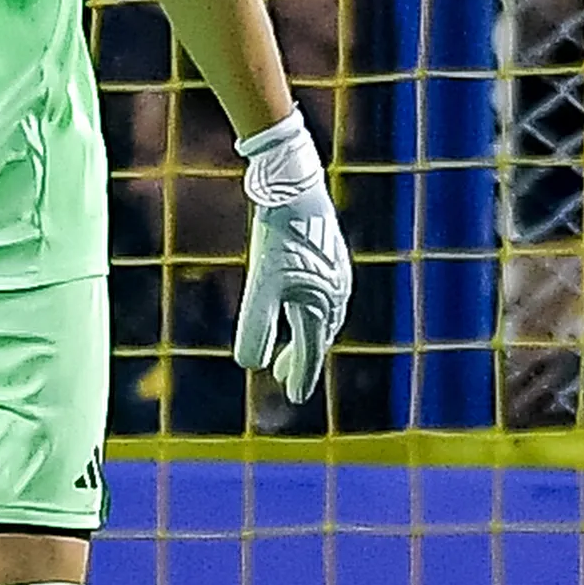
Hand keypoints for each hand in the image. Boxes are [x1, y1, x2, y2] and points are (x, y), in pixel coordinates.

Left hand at [234, 113, 349, 403]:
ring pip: (322, 316)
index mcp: (321, 306)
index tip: (293, 399)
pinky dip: (310, 312)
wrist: (294, 186)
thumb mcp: (262, 283)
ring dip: (306, 336)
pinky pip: (324, 296)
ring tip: (287, 347)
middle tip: (282, 377)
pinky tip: (297, 303)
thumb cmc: (279, 236)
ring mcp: (335, 273)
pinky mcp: (329, 255)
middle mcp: (335, 294)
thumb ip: (256, 325)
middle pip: (318, 337)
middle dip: (301, 359)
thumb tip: (248, 366)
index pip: (310, 352)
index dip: (301, 376)